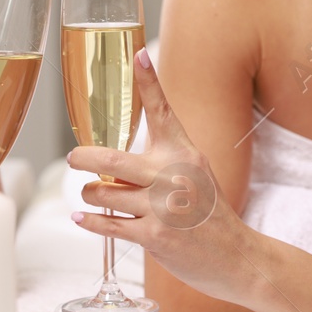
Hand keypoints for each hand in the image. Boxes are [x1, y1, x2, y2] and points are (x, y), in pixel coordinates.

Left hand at [67, 46, 257, 306]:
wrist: (237, 255)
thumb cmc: (210, 214)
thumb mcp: (196, 173)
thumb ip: (164, 157)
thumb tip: (115, 156)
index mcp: (184, 153)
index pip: (163, 111)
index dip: (149, 81)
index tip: (139, 55)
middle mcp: (174, 175)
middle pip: (110, 160)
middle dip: (83, 158)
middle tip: (74, 158)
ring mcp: (164, 208)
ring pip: (103, 194)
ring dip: (90, 195)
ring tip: (92, 195)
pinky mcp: (155, 236)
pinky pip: (108, 225)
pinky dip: (90, 223)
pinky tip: (82, 219)